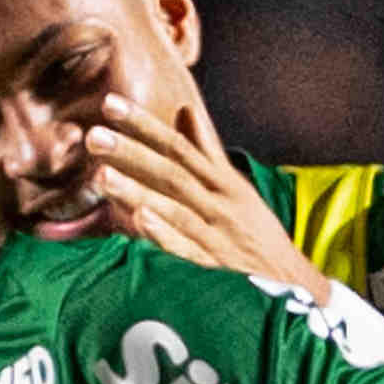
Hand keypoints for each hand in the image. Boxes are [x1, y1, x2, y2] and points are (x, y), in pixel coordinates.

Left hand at [86, 97, 332, 300]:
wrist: (289, 279)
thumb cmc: (253, 228)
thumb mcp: (233, 185)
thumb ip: (207, 149)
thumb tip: (186, 111)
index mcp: (221, 180)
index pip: (177, 145)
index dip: (144, 124)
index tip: (110, 105)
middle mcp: (218, 202)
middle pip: (171, 172)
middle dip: (131, 152)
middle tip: (93, 137)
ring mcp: (215, 233)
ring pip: (174, 207)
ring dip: (138, 191)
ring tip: (101, 175)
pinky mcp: (213, 266)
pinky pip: (186, 248)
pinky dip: (164, 234)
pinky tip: (139, 219)